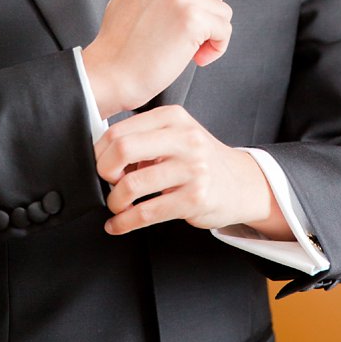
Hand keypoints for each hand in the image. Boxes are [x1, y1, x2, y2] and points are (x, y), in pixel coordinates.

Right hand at [81, 0, 230, 117]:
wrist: (108, 75)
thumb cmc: (119, 45)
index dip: (200, 0)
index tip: (185, 20)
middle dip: (208, 15)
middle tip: (189, 37)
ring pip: (222, 10)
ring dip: (212, 33)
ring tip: (189, 49)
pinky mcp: (191, 18)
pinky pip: (224, 30)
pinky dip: (216, 47)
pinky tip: (196, 57)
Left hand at [96, 105, 292, 237]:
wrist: (240, 183)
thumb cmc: (200, 160)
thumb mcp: (177, 135)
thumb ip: (144, 137)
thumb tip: (101, 153)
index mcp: (174, 118)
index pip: (119, 131)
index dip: (100, 152)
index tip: (101, 165)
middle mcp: (185, 139)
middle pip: (122, 150)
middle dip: (104, 172)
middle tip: (109, 182)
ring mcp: (192, 169)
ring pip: (131, 186)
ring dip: (115, 202)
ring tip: (118, 205)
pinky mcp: (194, 198)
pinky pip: (146, 213)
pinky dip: (123, 223)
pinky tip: (119, 224)